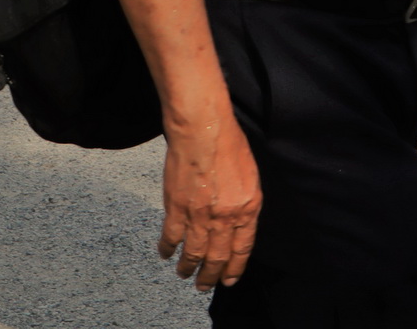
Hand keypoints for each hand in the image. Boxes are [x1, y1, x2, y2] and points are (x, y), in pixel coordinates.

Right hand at [158, 113, 260, 292]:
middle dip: (211, 276)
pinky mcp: (176, 208)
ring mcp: (200, 214)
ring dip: (188, 268)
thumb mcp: (250, 176)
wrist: (204, 129)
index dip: (235, 268)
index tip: (229, 279)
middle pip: (218, 256)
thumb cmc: (229, 144)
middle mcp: (225, 217)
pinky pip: (171, 238)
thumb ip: (245, 203)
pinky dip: (167, 249)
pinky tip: (166, 254)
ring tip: (185, 274)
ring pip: (194, 253)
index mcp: (248, 208)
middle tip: (204, 286)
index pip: (243, 248)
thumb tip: (239, 222)